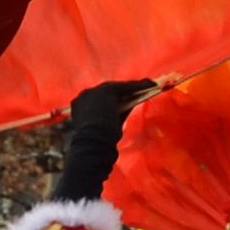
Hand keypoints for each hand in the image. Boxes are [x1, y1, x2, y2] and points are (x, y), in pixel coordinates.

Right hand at [53, 79, 143, 208]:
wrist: (92, 144)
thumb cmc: (96, 144)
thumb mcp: (104, 129)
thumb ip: (113, 119)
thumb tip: (125, 113)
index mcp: (79, 106)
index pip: (100, 99)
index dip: (116, 99)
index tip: (128, 98)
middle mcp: (84, 96)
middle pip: (109, 90)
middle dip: (126, 90)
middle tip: (142, 89)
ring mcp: (94, 92)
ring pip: (119, 88)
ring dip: (136, 87)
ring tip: (150, 85)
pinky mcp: (106, 91)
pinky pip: (126, 87)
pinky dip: (139, 87)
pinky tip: (151, 85)